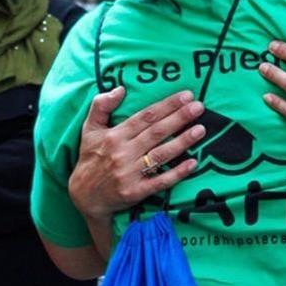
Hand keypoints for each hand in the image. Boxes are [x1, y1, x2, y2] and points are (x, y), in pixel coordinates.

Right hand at [68, 88, 206, 219]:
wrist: (84, 196)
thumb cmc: (90, 158)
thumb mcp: (89, 129)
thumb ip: (101, 105)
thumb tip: (120, 89)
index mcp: (114, 135)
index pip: (145, 117)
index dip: (167, 105)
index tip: (186, 96)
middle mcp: (122, 153)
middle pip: (156, 132)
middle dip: (179, 118)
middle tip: (199, 107)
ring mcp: (129, 173)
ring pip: (161, 154)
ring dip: (182, 141)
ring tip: (201, 130)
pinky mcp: (135, 192)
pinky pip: (160, 181)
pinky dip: (177, 173)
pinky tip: (193, 163)